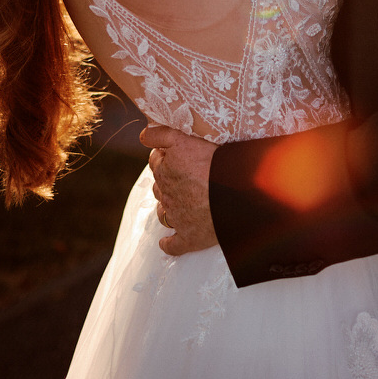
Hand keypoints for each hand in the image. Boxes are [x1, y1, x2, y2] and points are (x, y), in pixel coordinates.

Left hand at [141, 125, 217, 255]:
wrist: (234, 192)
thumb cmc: (213, 162)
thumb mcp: (184, 139)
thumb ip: (161, 134)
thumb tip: (143, 134)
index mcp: (164, 172)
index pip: (155, 161)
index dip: (163, 156)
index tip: (173, 154)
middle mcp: (167, 195)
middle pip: (159, 186)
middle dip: (166, 180)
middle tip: (182, 176)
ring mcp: (177, 218)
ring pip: (163, 213)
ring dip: (167, 208)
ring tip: (178, 202)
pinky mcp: (189, 237)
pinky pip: (173, 245)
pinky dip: (168, 244)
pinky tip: (166, 243)